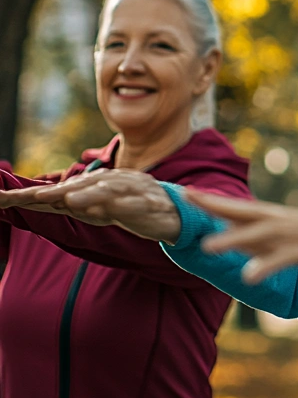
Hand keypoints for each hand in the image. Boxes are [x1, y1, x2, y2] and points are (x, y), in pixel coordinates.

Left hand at [0, 170, 180, 242]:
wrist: (179, 215)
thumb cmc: (138, 211)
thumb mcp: (104, 209)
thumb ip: (78, 205)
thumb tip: (47, 203)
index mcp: (104, 183)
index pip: (66, 188)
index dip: (38, 194)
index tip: (8, 200)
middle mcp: (119, 182)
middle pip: (85, 184)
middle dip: (59, 190)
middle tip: (33, 196)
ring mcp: (138, 191)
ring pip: (111, 190)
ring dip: (90, 194)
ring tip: (68, 200)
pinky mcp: (155, 205)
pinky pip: (139, 205)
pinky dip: (125, 206)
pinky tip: (111, 209)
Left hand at [186, 189, 297, 282]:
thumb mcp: (280, 234)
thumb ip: (254, 235)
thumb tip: (226, 231)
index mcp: (273, 216)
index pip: (238, 206)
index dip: (213, 200)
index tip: (185, 192)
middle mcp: (280, 221)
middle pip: (245, 211)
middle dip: (217, 205)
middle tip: (189, 199)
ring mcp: (294, 235)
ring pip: (261, 234)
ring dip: (234, 239)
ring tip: (207, 247)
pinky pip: (284, 258)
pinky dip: (266, 265)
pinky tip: (249, 276)